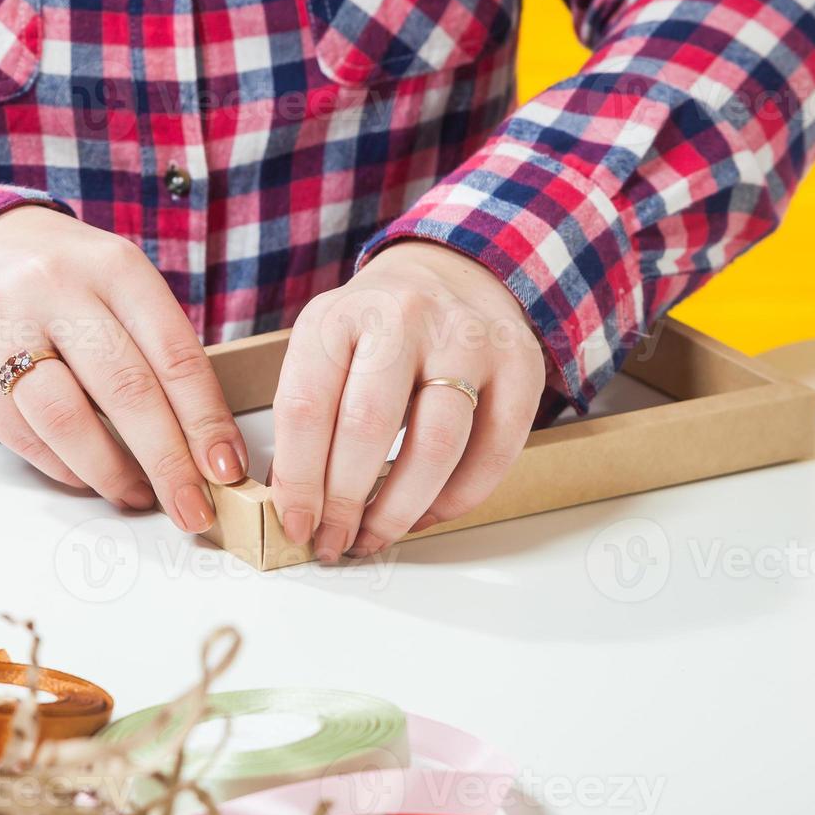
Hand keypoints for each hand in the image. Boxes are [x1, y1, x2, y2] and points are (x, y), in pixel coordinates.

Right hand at [0, 206, 246, 532]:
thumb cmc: (72, 281)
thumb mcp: (123, 286)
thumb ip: (159, 351)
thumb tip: (204, 448)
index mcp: (113, 266)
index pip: (173, 354)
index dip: (205, 420)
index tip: (226, 470)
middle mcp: (54, 288)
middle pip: (125, 390)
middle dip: (167, 462)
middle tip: (193, 509)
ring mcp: (1, 326)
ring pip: (66, 420)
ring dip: (113, 473)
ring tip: (140, 495)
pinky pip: (24, 436)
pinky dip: (66, 467)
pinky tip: (92, 477)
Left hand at [270, 241, 545, 561]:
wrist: (452, 272)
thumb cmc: (378, 325)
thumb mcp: (326, 344)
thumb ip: (309, 411)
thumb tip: (296, 504)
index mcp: (338, 315)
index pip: (306, 408)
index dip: (298, 480)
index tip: (295, 525)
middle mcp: (403, 319)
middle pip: (368, 428)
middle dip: (345, 503)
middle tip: (334, 542)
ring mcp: (467, 339)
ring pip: (435, 446)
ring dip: (400, 510)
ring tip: (377, 536)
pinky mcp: (519, 366)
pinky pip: (494, 453)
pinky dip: (458, 499)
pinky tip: (428, 513)